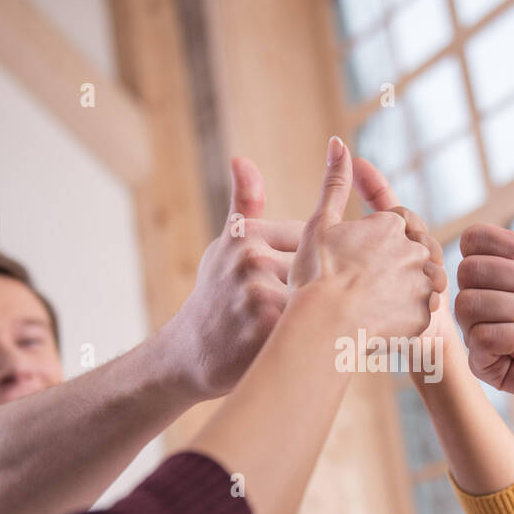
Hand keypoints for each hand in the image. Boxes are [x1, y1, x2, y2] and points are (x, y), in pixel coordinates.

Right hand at [162, 156, 302, 398]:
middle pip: (316, 270)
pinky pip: (313, 325)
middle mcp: (251, 260)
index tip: (292, 285)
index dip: (309, 267)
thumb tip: (241, 158)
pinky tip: (309, 343)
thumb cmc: (215, 296)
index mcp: (248, 235)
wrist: (190, 354)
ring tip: (308, 328)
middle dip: (319, 290)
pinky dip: (318, 333)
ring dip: (323, 312)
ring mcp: (258, 294)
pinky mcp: (267, 329)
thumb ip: (243, 204)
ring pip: (317, 297)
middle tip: (305, 310)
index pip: (309, 240)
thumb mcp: (225, 246)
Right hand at [291, 136, 444, 339]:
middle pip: (416, 250)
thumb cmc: (316, 277)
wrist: (322, 329)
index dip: (384, 235)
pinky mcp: (425, 316)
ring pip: (424, 281)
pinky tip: (382, 322)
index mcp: (392, 225)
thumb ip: (335, 183)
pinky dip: (407, 316)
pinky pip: (423, 313)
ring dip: (408, 288)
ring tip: (377, 303)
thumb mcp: (321, 224)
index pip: (401, 221)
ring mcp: (423, 283)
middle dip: (399, 261)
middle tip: (369, 283)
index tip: (365, 253)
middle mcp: (415, 249)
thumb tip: (338, 143)